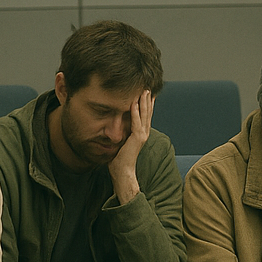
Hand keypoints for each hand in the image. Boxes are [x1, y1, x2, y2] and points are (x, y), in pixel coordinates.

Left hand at [109, 88, 155, 202]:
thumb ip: (121, 134)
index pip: (145, 117)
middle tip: (148, 89)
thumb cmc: (119, 161)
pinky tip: (134, 102)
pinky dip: (135, 112)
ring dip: (144, 102)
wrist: (123, 172)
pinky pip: (136, 122)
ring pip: (144, 115)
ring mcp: (142, 135)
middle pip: (147, 113)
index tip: (147, 96)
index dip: (147, 106)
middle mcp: (144, 133)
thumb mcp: (121, 143)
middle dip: (148, 100)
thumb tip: (112, 128)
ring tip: (145, 91)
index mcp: (141, 134)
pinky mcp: (137, 138)